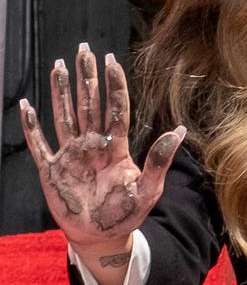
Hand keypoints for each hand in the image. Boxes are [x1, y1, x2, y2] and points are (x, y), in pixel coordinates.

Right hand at [18, 44, 185, 255]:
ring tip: (59, 64)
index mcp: (116, 146)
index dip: (113, 85)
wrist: (103, 235)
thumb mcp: (149, 188)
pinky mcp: (52, 169)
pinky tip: (27, 106)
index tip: (111, 60)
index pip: (115, 108)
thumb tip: (180, 130)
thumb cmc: (127, 212)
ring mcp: (71, 154)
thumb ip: (160, 160)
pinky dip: (31, 126)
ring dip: (61, 91)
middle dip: (86, 77)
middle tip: (84, 49)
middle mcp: (92, 144)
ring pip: (65, 115)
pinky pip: (39, 143)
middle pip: (89, 104)